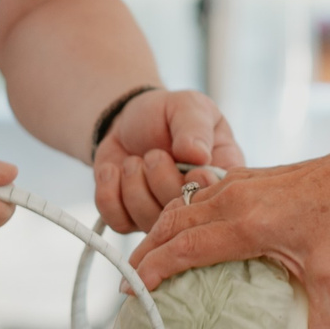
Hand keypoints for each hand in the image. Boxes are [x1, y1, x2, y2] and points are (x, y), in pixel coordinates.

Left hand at [94, 89, 245, 233]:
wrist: (127, 121)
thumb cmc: (165, 114)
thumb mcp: (187, 106)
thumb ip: (195, 127)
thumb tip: (198, 154)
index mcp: (220, 177)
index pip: (219, 200)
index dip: (199, 184)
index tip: (187, 162)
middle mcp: (195, 204)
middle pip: (182, 216)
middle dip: (160, 179)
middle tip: (154, 153)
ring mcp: (163, 217)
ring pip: (147, 222)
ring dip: (133, 183)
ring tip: (134, 160)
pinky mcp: (130, 221)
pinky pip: (118, 222)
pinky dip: (109, 193)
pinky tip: (114, 171)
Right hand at [132, 123, 329, 328]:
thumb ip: (324, 324)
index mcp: (248, 224)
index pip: (185, 247)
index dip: (154, 269)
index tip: (133, 291)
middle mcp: (234, 198)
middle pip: (171, 224)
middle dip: (143, 252)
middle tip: (126, 281)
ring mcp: (236, 182)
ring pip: (181, 205)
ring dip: (158, 231)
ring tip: (144, 260)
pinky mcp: (242, 175)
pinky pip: (197, 194)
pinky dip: (179, 214)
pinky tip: (178, 233)